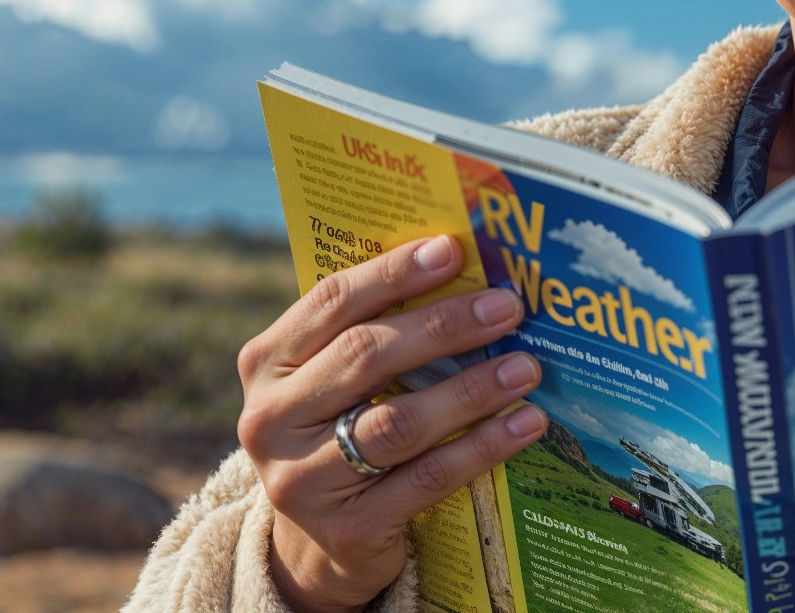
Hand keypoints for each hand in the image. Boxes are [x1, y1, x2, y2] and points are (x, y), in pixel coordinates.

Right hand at [237, 234, 547, 612]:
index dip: (394, 272)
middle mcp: (272, 418)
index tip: (453, 250)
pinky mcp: (346, 528)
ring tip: (526, 368)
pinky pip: (427, 478)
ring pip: (398, 421)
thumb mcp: (337, 380)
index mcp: (268, 363)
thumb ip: (378, 330)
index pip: (332, 301)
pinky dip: (481, 446)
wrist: (319, 545)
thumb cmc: (343, 430)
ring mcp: (302, 479)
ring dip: (471, 389)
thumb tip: (467, 273)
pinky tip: (524, 424)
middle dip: (444, 326)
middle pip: (366, 356)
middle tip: (506, 308)